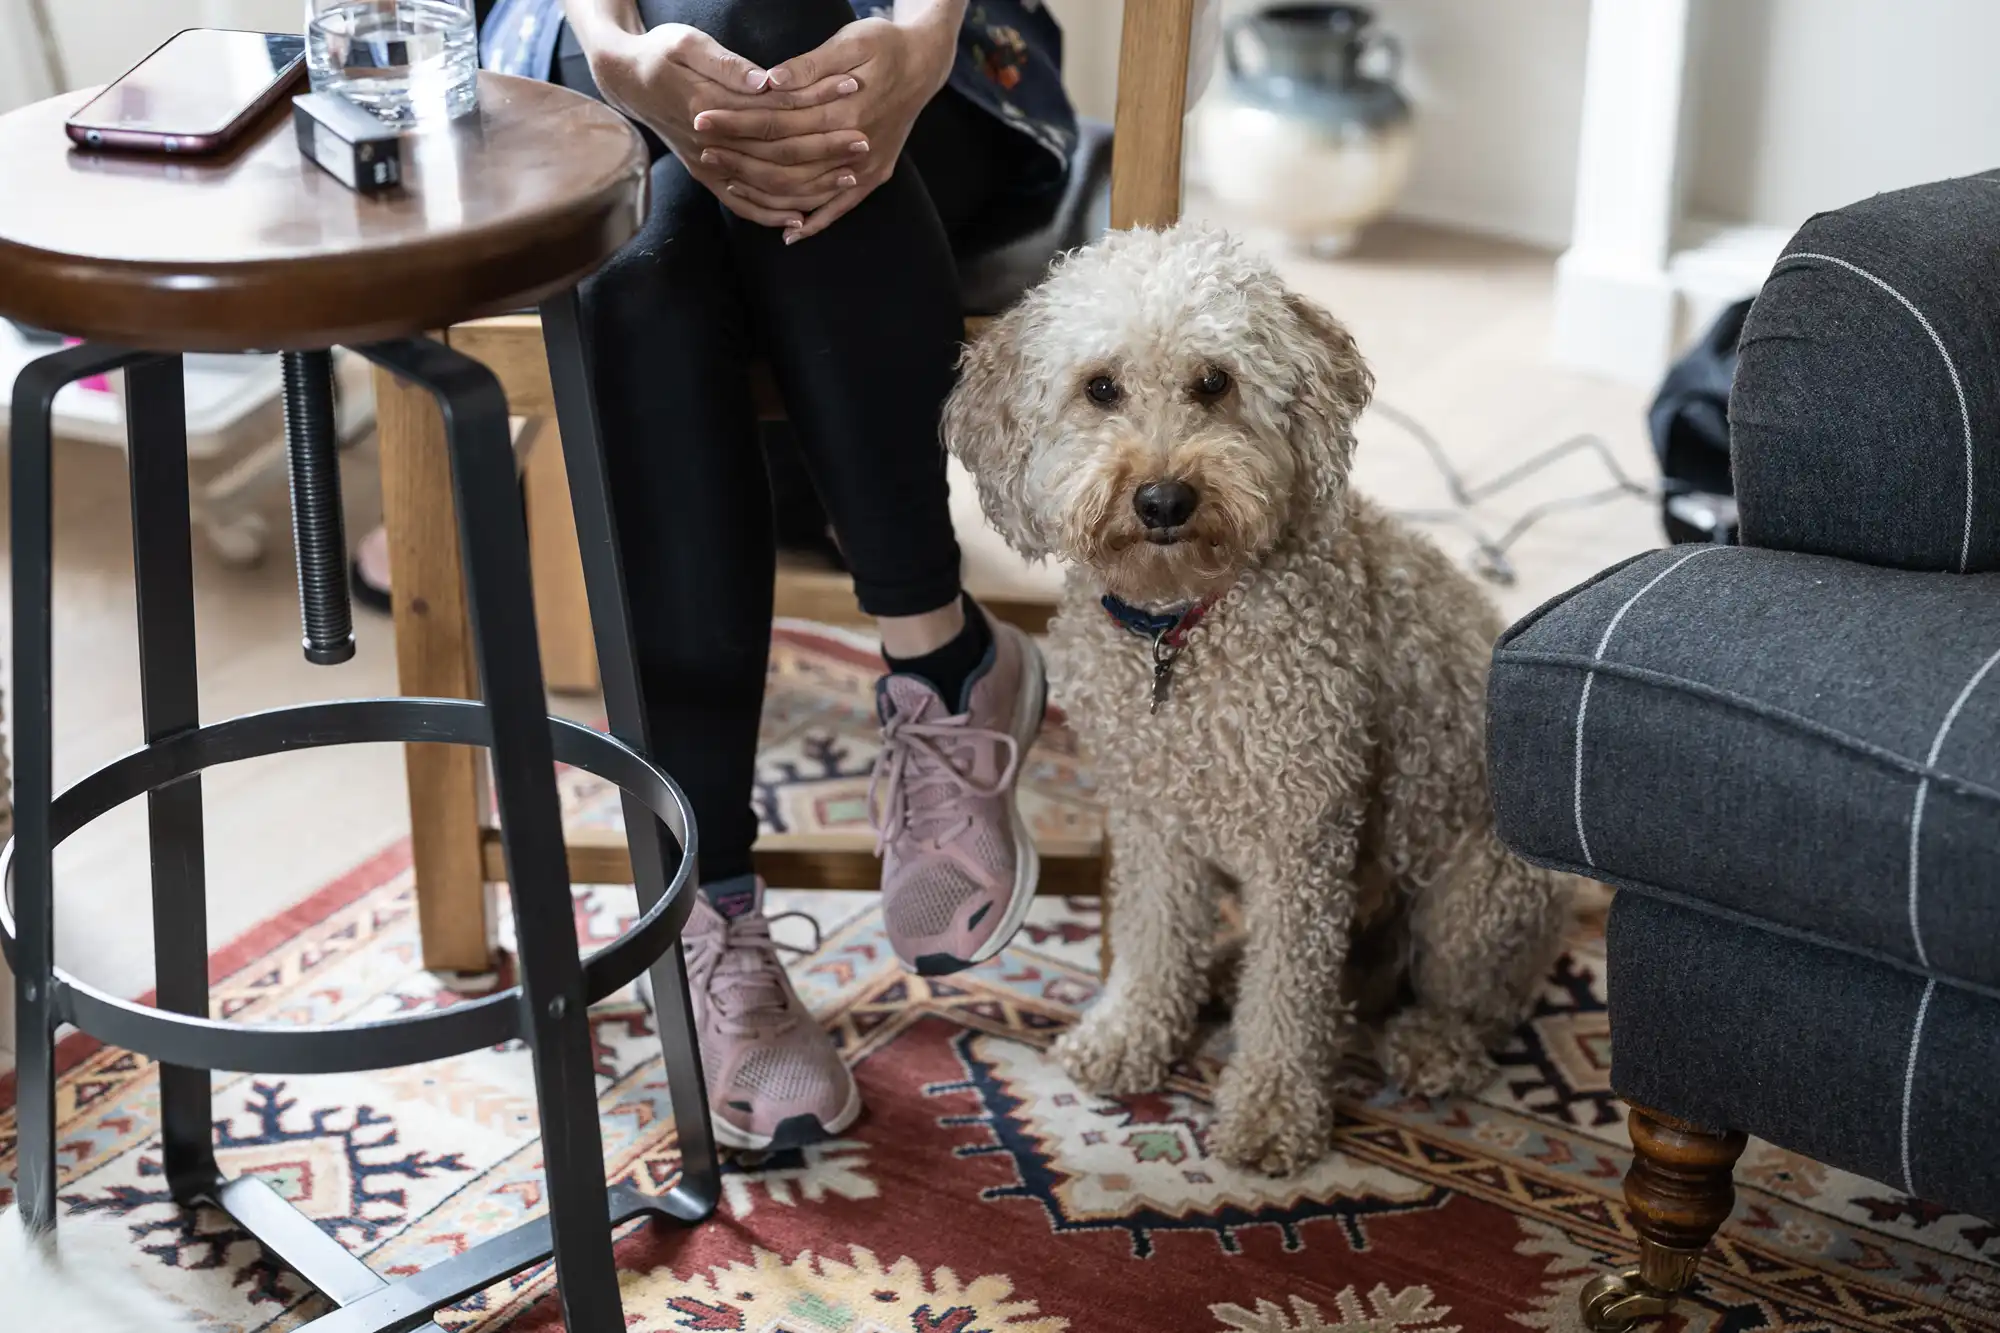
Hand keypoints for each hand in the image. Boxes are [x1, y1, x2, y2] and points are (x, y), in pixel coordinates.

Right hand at [588, 24, 869, 226]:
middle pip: (778, 155)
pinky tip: (800, 217)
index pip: (774, 113)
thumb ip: (727, 65)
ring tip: (850, 177)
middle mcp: (710, 145)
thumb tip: (766, 82)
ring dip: (810, 186)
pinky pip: (741, 204)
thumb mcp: (686, 44)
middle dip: (825, 151)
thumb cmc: (658, 53)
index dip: (815, 106)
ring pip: (766, 186)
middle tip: (864, 144)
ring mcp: (707, 165)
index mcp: (710, 108)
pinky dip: (771, 213)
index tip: (852, 94)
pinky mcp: (706, 175)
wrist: (624, 81)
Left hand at [691, 15, 957, 240]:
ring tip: (729, 185)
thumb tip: (771, 82)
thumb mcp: (850, 41)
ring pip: (808, 190)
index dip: (738, 123)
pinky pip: (842, 207)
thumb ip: (810, 65)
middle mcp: (856, 145)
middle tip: (702, 151)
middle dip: (740, 158)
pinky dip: (817, 222)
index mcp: (846, 110)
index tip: (703, 119)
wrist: (927, 64)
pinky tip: (791, 233)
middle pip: (786, 161)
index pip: (778, 123)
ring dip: (767, 193)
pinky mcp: (875, 176)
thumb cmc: (885, 44)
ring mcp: (868, 166)